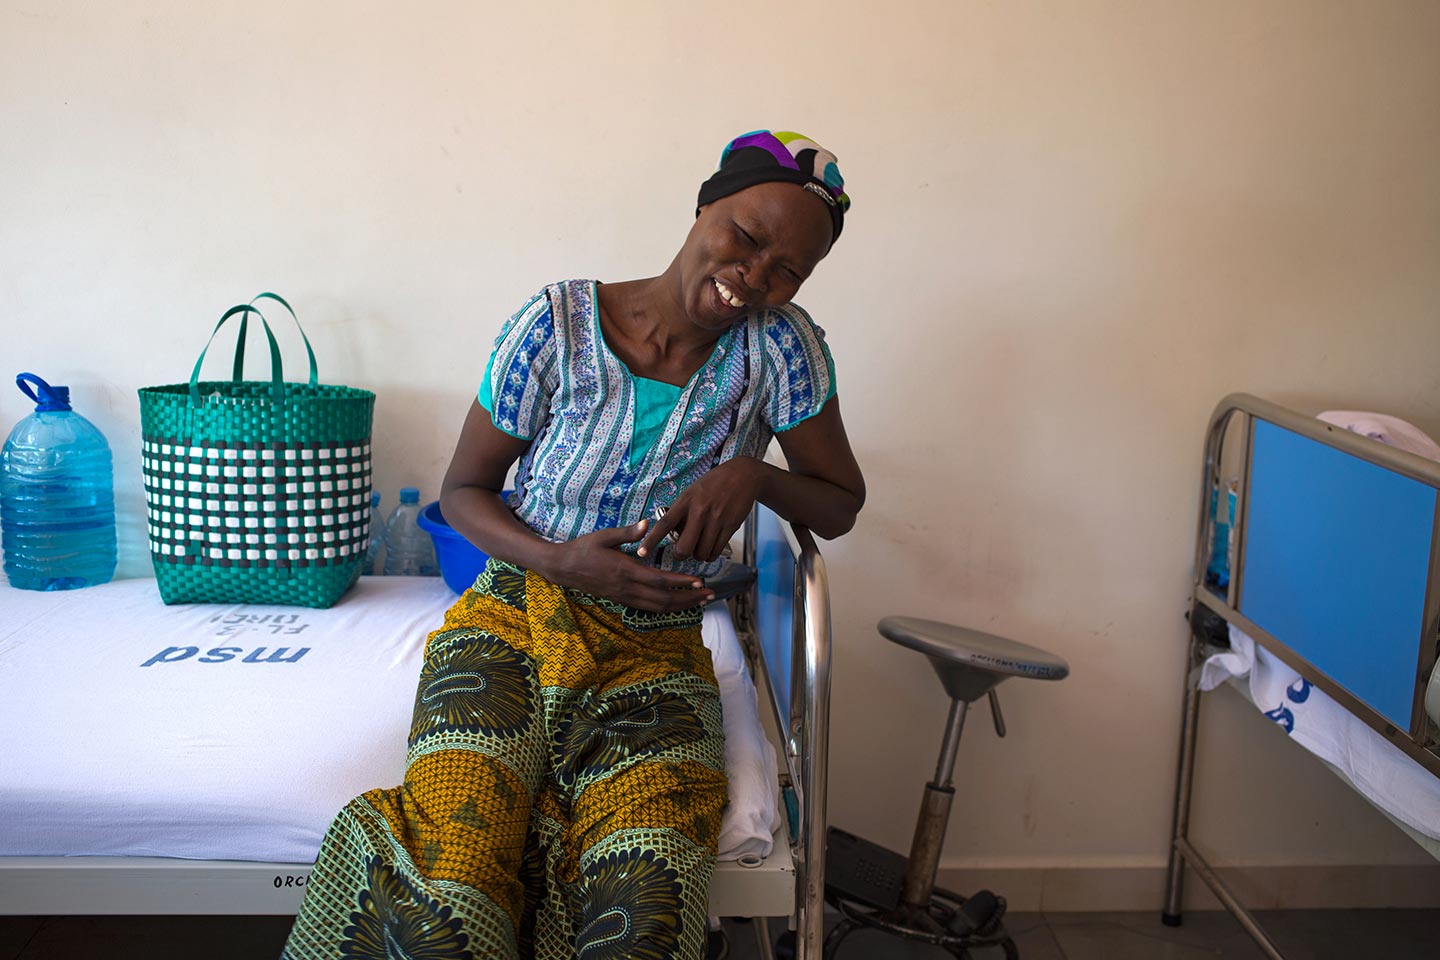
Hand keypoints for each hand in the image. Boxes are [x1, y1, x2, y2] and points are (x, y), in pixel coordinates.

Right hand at [551, 520, 714, 611]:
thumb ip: (628, 532)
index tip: (700, 581)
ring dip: (681, 606)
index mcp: (625, 570)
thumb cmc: (584, 548)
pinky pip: (648, 608)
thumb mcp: (604, 536)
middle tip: (710, 595)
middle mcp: (627, 588)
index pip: (659, 580)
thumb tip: (648, 523)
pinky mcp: (621, 600)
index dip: (681, 582)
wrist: (562, 568)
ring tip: (700, 602)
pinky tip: (678, 604)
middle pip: (664, 600)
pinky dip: (666, 608)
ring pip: (658, 608)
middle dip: (689, 599)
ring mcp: (624, 597)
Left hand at [638, 458, 761, 563]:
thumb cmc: (714, 484)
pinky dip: (711, 554)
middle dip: (681, 555)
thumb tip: (672, 533)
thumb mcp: (692, 491)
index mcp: (686, 501)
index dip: (651, 540)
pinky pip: (716, 551)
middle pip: (684, 547)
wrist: (743, 475)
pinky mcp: (730, 526)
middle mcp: (700, 511)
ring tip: (700, 547)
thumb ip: (682, 511)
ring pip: (701, 553)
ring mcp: (716, 520)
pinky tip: (711, 547)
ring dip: (698, 555)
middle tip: (682, 553)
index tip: (641, 553)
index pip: (664, 524)